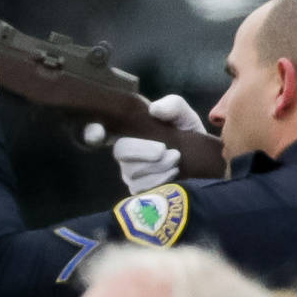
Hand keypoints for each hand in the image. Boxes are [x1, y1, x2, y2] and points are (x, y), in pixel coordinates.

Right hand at [90, 94, 206, 194]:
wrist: (203, 158)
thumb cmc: (186, 132)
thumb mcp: (183, 114)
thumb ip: (172, 106)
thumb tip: (155, 110)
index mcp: (127, 130)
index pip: (97, 130)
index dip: (92, 132)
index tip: (99, 133)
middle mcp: (124, 152)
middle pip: (120, 153)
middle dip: (142, 151)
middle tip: (165, 150)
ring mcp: (130, 173)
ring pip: (132, 172)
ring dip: (157, 167)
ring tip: (176, 160)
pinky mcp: (140, 191)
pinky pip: (142, 189)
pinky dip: (160, 181)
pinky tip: (174, 174)